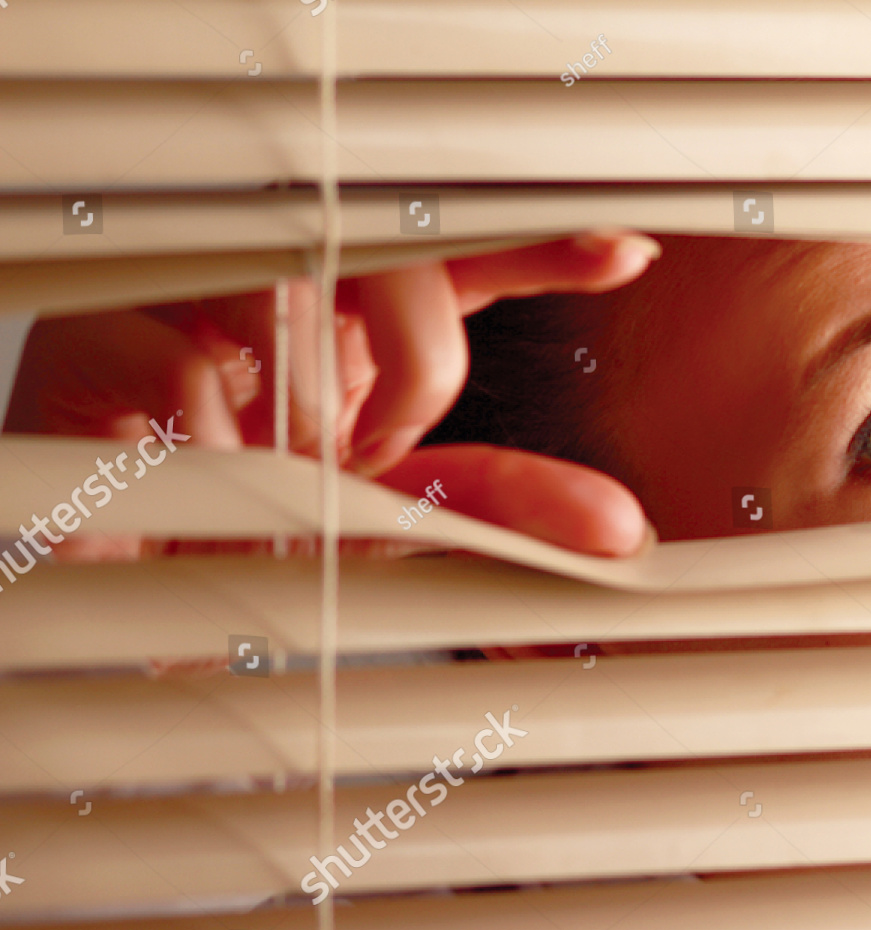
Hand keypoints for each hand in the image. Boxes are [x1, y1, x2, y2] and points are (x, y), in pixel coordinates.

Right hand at [4, 232, 659, 555]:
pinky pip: (177, 348)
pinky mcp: (94, 337)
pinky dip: (217, 422)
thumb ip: (496, 504)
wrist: (119, 592)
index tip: (625, 254)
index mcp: (355, 317)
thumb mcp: (396, 517)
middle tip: (408, 431)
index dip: (540, 245)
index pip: (457, 254)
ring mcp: (185, 297)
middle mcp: (280, 287)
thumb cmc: (257, 530)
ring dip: (315, 397)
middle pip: (382, 244)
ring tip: (305, 469)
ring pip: (280, 280)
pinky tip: (218, 465)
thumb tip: (617, 529)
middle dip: (423, 345)